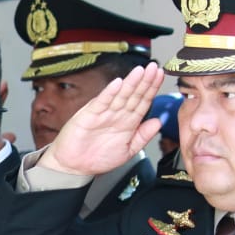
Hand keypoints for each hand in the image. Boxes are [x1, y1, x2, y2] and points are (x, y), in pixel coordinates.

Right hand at [42, 65, 164, 177]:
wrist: (75, 167)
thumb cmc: (98, 158)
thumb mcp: (128, 150)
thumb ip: (143, 136)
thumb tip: (159, 122)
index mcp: (128, 122)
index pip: (143, 101)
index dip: (152, 89)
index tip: (160, 76)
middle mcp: (117, 114)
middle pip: (134, 95)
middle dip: (144, 81)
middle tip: (154, 67)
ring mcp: (103, 114)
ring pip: (120, 95)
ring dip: (130, 83)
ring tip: (140, 71)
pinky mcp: (88, 116)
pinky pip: (101, 102)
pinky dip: (108, 93)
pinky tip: (117, 83)